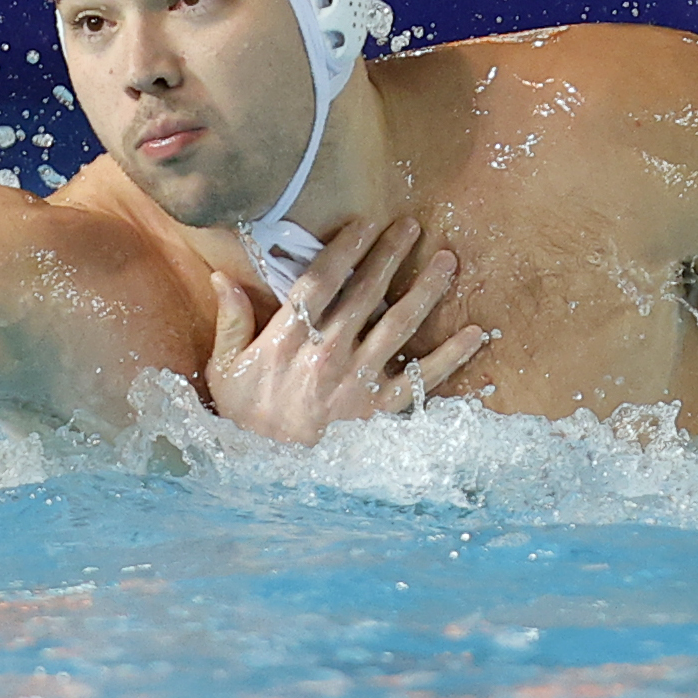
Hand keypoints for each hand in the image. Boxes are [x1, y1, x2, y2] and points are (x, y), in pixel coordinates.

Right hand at [204, 216, 489, 443]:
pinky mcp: (381, 409)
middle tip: (412, 226)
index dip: (345, 248)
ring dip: (427, 290)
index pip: (321, 280)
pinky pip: (423, 379)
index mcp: (288, 338)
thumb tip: (222, 275)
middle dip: (390, 255)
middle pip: (366, 292)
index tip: (365, 222)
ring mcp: (358, 380)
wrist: (269, 474)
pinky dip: (452, 357)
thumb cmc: (245, 418)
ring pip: (400, 325)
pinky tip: (474, 334)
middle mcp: (328, 352)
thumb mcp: (224, 369)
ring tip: (448, 261)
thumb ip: (231, 320)